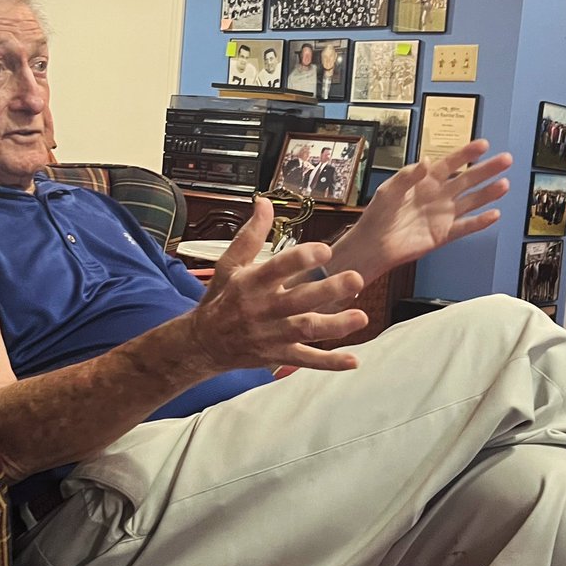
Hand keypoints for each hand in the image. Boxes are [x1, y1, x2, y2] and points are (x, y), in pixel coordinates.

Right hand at [185, 197, 367, 373]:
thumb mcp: (230, 263)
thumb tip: (264, 202)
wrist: (203, 343)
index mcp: (252, 283)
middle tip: (356, 278)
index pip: (277, 268)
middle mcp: (263, 309)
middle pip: (299, 301)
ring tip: (361, 317)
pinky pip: (306, 361)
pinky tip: (353, 361)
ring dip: (335, 326)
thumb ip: (251, 234)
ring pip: (306, 331)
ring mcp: (272, 335)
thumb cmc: (221, 297)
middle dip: (328, 291)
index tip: (324, 250)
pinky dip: (329, 363)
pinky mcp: (278, 355)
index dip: (300, 259)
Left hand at [330, 139, 511, 285]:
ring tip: (505, 184)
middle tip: (506, 159)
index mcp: (424, 181)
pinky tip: (494, 214)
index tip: (483, 144)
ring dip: (488, 193)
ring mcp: (442, 215)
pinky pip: (465, 227)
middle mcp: (437, 196)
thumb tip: (427, 160)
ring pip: (471, 201)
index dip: (466, 154)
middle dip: (486, 169)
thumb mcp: (388, 191)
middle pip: (467, 179)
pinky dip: (480, 222)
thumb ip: (407, 176)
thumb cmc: (377, 215)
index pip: (450, 163)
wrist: (373, 245)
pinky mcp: (443, 234)